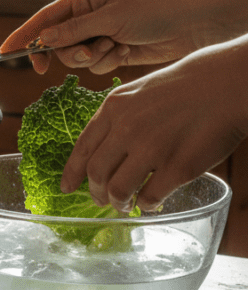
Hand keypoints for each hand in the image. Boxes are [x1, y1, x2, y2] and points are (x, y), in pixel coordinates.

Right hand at [0, 0, 213, 74]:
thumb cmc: (155, 10)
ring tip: (115, 47)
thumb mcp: (110, 18)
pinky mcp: (112, 51)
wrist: (193, 25)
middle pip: (57, 43)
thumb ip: (73, 31)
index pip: (44, 19)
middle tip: (78, 57)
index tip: (5, 52)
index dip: (23, 35)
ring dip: (93, 58)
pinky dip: (109, 62)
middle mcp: (87, 16)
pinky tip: (128, 52)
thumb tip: (43, 40)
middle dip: (68, 53)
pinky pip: (95, 66)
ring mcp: (99, 34)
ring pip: (75, 58)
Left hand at [60, 35, 247, 211]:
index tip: (65, 187)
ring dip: (118, 203)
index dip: (71, 173)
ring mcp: (152, 149)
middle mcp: (127, 129)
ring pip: (118, 190)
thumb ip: (117, 117)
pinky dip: (146, 205)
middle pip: (96, 173)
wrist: (225, 84)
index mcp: (113, 109)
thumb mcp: (137, 92)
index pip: (82, 148)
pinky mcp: (178, 167)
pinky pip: (151, 197)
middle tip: (101, 200)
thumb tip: (102, 147)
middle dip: (95, 193)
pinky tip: (150, 203)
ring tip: (124, 205)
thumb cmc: (183, 87)